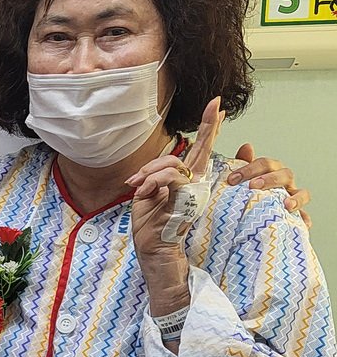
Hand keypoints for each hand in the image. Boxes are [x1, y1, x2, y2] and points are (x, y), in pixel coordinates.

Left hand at [126, 96, 223, 254]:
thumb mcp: (147, 197)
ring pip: (173, 163)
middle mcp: (195, 183)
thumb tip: (149, 171)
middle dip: (210, 125)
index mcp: (186, 182)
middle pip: (204, 149)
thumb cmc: (151, 228)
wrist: (156, 252)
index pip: (200, 151)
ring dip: (149, 172)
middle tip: (217, 105)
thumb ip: (153, 179)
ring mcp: (193, 191)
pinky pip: (171, 176)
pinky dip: (152, 180)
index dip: (210, 129)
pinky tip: (142, 191)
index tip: (218, 106)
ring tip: (138, 187)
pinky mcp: (187, 198)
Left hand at [229, 143, 310, 227]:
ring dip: (296, 198)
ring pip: (302, 193)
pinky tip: (303, 224)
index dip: (249, 169)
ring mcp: (292, 197)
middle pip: (284, 175)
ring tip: (287, 205)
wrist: (250, 216)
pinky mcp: (296, 214)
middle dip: (270, 179)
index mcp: (271, 171)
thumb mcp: (242, 179)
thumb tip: (247, 147)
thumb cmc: (247, 192)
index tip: (232, 179)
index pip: (265, 164)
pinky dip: (305, 219)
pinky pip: (304, 216)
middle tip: (253, 186)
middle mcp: (284, 182)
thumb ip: (243, 163)